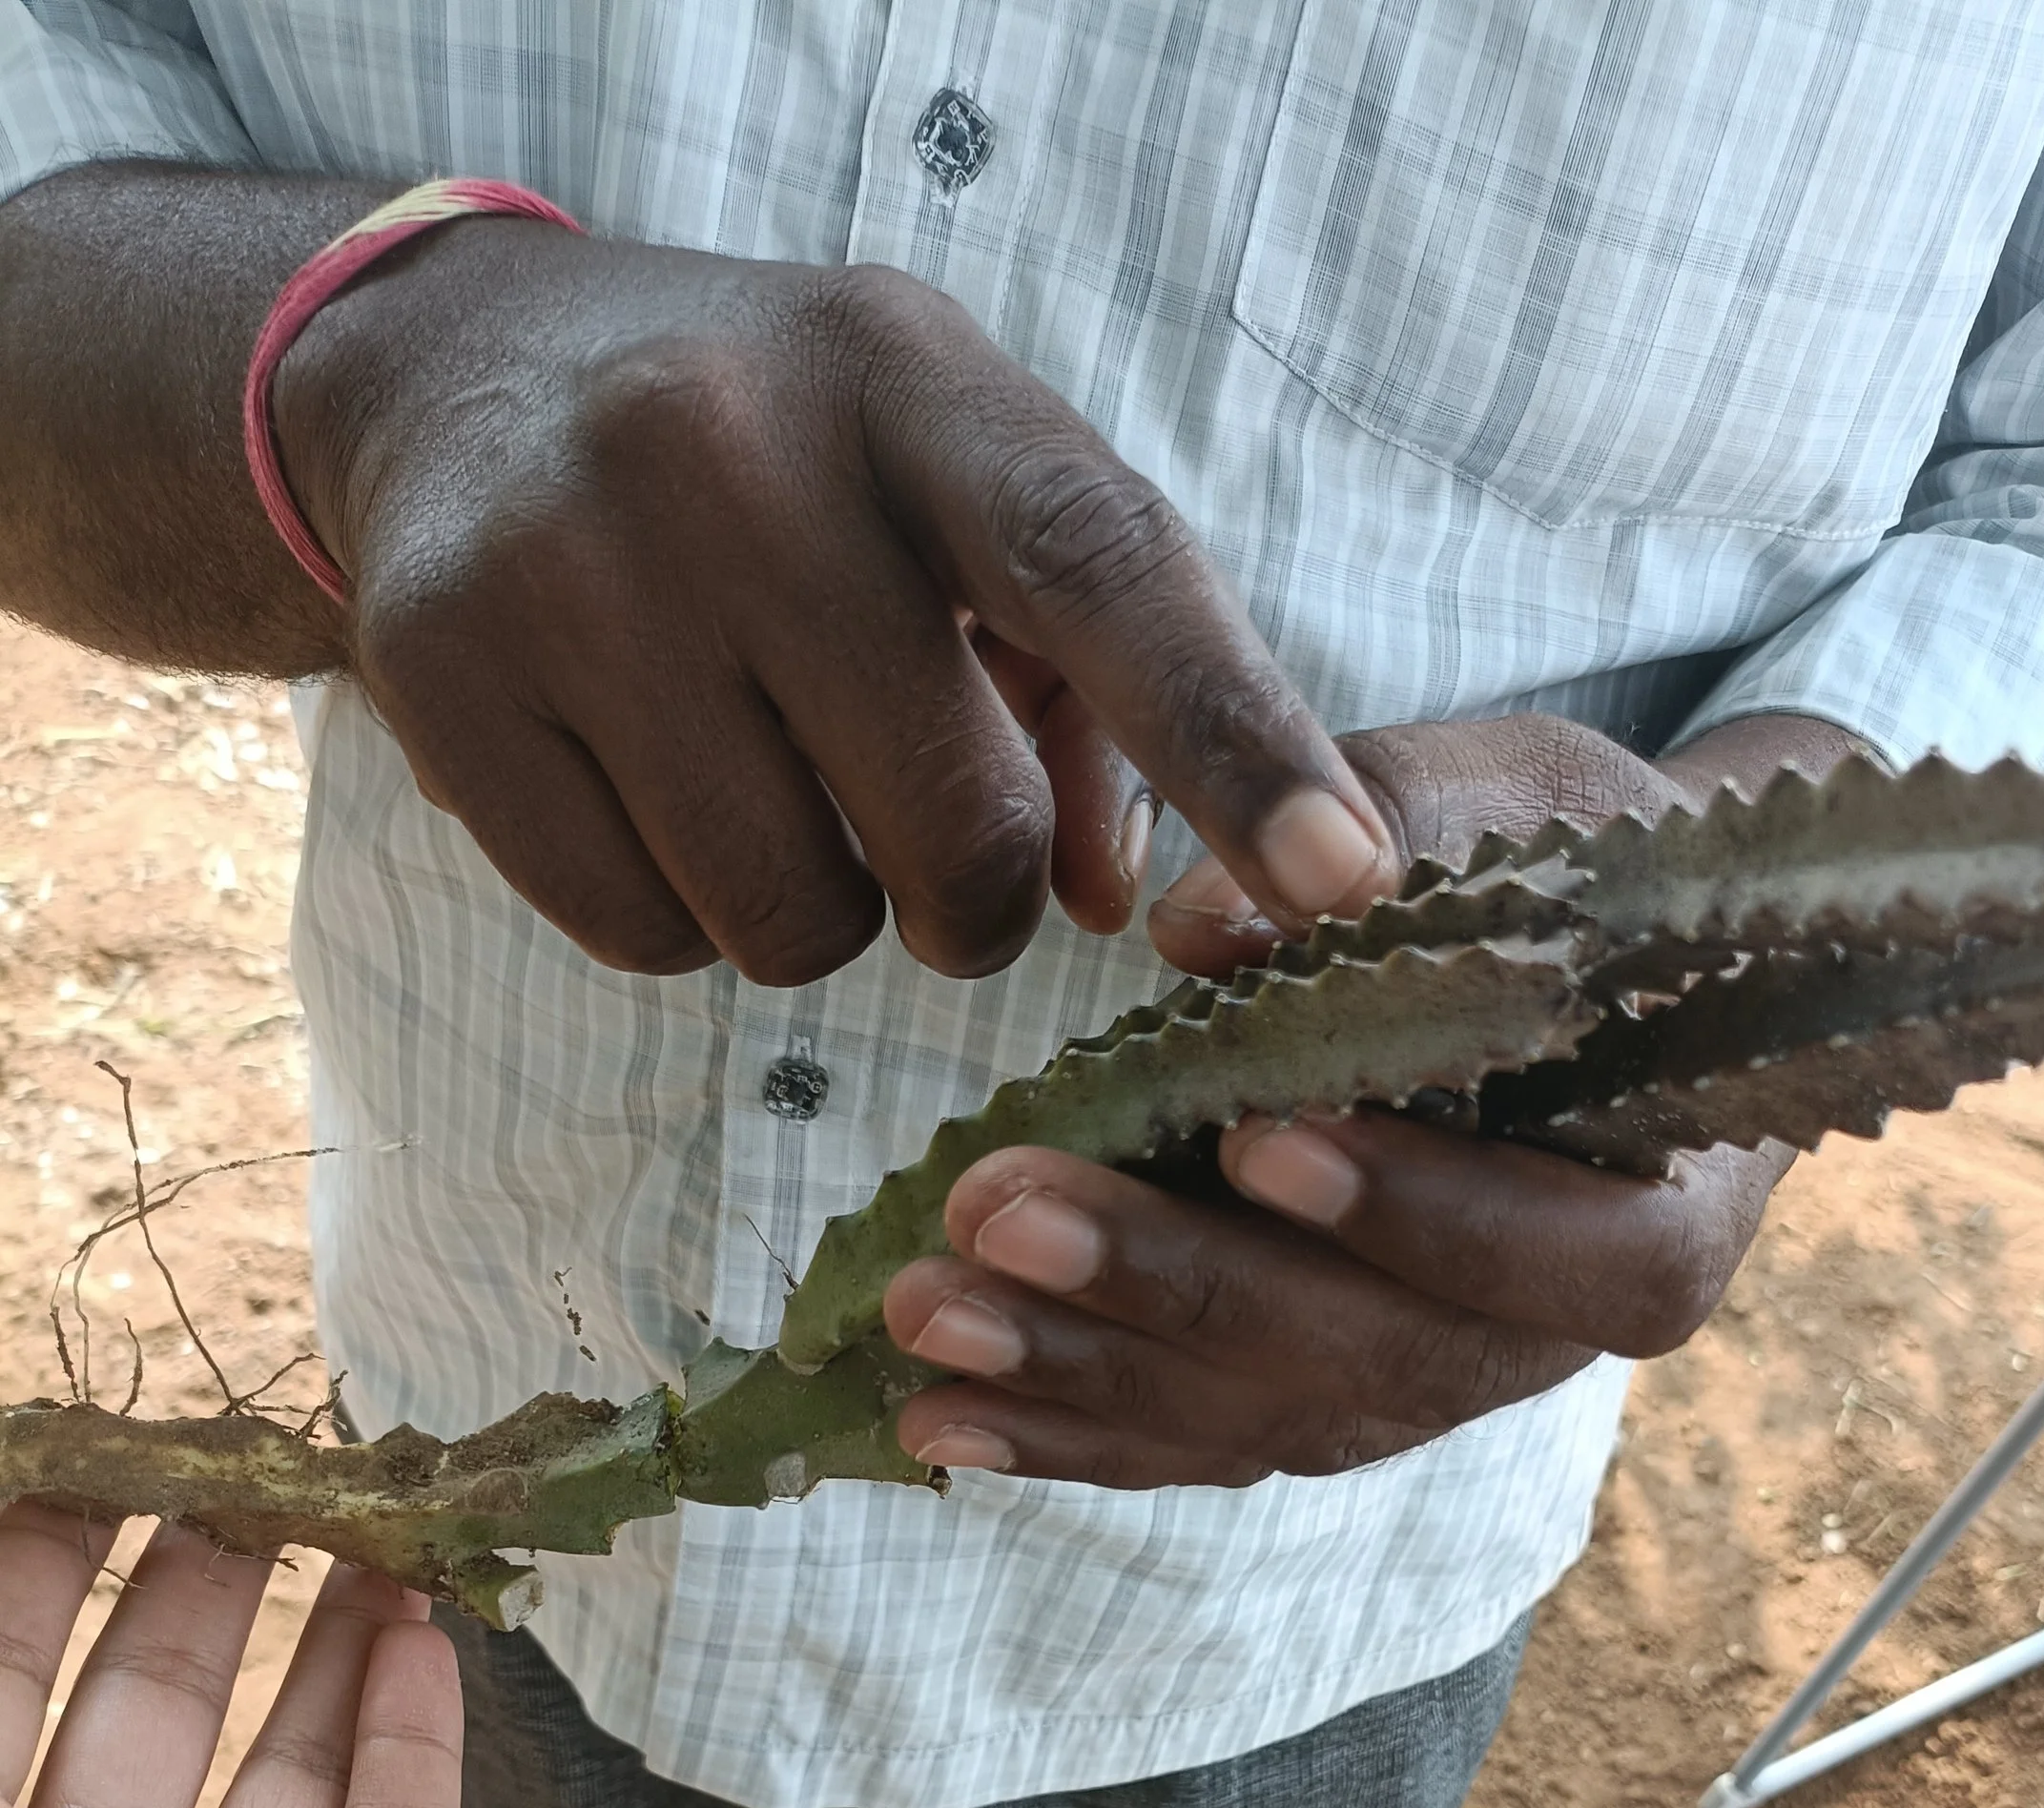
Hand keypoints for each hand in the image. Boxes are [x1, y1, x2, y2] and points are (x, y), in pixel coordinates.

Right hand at [271, 232, 1397, 981]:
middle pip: (957, 828)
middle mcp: (729, 447)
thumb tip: (1120, 902)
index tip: (1345, 879)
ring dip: (820, 911)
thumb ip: (1088, 690)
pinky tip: (652, 792)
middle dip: (971, 894)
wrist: (459, 381)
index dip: (1235, 740)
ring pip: (795, 918)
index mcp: (907, 381)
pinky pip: (645, 937)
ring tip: (767, 779)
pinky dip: (679, 918)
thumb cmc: (781, 468)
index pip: (1103, 569)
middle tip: (924, 835)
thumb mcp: (949, 504)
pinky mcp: (444, 674)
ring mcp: (571, 560)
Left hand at [878, 712, 1861, 1487]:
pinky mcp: (1313, 1403)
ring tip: (925, 1309)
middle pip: (1363, 1356)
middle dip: (1170, 1285)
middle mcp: (1535, 1346)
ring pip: (1253, 1417)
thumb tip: (1204, 932)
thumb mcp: (1533, 809)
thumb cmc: (1588, 884)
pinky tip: (930, 1412)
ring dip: (1078, 1370)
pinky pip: (1190, 1443)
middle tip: (1002, 1212)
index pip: (1558, 1259)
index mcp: (1653, 1224)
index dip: (1415, 1214)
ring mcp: (1415, 1391)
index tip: (1258, 1140)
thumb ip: (1399, 835)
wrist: (1599, 984)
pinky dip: (1061, 1429)